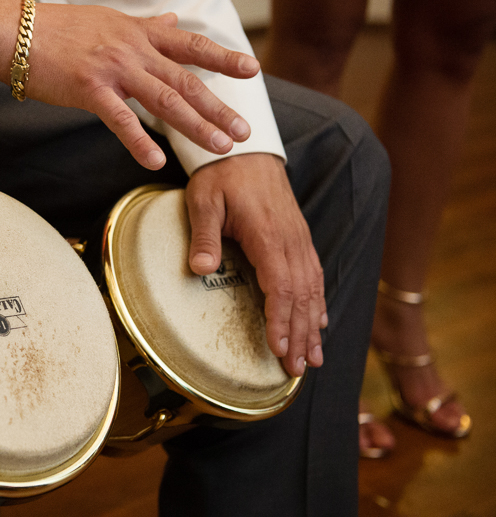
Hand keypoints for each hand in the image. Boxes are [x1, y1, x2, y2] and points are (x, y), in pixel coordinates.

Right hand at [0, 0, 258, 169]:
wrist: (18, 34)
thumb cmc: (59, 28)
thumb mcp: (109, 19)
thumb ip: (145, 25)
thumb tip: (172, 18)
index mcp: (139, 32)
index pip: (190, 45)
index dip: (223, 56)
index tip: (252, 69)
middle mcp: (133, 49)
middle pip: (186, 79)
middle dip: (219, 106)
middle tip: (245, 129)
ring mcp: (113, 69)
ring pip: (165, 99)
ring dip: (196, 125)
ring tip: (221, 146)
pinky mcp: (90, 89)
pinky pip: (120, 119)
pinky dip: (139, 141)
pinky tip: (155, 161)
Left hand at [184, 153, 325, 376]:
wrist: (245, 149)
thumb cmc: (220, 175)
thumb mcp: (203, 200)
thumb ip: (203, 235)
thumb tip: (201, 269)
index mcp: (268, 235)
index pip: (280, 287)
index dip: (281, 321)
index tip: (278, 350)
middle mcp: (291, 241)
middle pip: (301, 296)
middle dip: (299, 335)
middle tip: (295, 370)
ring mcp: (299, 239)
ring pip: (312, 288)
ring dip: (312, 325)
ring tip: (312, 359)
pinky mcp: (298, 237)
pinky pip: (313, 274)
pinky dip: (317, 302)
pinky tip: (319, 322)